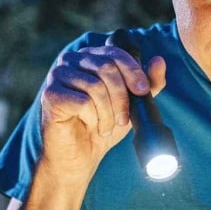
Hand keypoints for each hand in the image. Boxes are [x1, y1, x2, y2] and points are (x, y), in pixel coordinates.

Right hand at [38, 43, 167, 183]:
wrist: (79, 156)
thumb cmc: (102, 127)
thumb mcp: (131, 104)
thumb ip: (147, 84)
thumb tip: (159, 61)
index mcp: (89, 57)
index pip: (115, 52)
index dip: (133, 71)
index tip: (143, 92)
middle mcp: (70, 60)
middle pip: (107, 67)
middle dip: (122, 97)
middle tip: (123, 119)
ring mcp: (57, 75)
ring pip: (96, 86)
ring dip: (108, 113)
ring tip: (105, 127)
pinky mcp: (51, 95)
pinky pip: (83, 102)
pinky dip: (93, 119)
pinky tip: (91, 127)